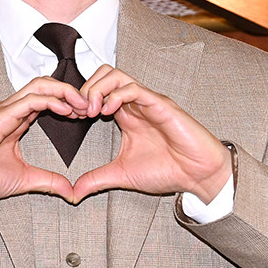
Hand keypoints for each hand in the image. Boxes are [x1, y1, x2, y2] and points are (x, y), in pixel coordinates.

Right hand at [0, 77, 88, 206]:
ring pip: (40, 86)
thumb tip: (70, 191)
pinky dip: (52, 100)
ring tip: (84, 104)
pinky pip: (31, 99)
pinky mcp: (0, 115)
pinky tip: (67, 110)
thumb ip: (48, 181)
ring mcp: (5, 110)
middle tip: (91, 106)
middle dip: (71, 92)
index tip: (87, 116)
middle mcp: (11, 110)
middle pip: (46, 86)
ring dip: (65, 92)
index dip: (69, 103)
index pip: (47, 100)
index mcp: (15, 120)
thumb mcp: (24, 179)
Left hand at [72, 66, 232, 203]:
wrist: (197, 176)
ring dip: (97, 89)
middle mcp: (135, 104)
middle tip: (78, 111)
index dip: (79, 100)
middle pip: (104, 74)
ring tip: (90, 110)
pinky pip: (134, 89)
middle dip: (85, 88)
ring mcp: (148, 101)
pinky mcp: (161, 105)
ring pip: (116, 75)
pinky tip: (107, 112)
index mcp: (125, 115)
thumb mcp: (121, 175)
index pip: (97, 91)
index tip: (70, 118)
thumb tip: (73, 193)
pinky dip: (116, 95)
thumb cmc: (167, 170)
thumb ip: (96, 180)